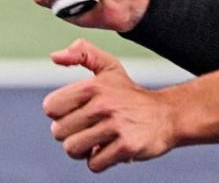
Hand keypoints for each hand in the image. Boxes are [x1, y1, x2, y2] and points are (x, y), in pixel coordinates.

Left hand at [45, 39, 176, 171]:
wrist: (166, 115)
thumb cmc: (130, 94)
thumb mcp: (109, 67)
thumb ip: (82, 53)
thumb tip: (54, 56)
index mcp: (94, 85)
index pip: (51, 107)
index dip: (61, 113)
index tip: (78, 112)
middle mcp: (104, 104)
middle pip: (59, 132)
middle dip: (71, 133)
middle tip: (89, 128)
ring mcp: (116, 126)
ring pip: (72, 149)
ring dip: (82, 150)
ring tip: (97, 140)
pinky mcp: (127, 146)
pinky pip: (94, 164)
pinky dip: (99, 161)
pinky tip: (110, 148)